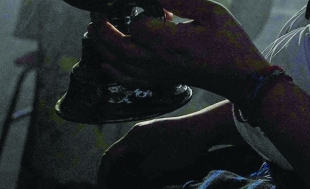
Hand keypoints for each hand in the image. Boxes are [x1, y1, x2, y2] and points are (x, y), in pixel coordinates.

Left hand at [89, 0, 269, 101]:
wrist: (240, 77)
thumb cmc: (230, 42)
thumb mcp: (213, 12)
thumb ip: (182, 0)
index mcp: (172, 42)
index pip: (138, 27)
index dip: (137, 13)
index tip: (147, 4)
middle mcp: (160, 60)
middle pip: (119, 47)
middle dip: (103, 30)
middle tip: (95, 14)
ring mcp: (158, 74)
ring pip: (119, 64)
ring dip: (103, 48)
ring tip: (93, 32)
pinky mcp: (161, 81)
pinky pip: (129, 80)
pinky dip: (113, 71)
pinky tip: (107, 63)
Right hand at [97, 114, 214, 188]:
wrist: (206, 127)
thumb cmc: (183, 144)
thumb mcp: (160, 164)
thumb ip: (142, 173)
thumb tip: (133, 180)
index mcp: (134, 137)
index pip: (109, 156)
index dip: (104, 174)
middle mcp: (137, 132)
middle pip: (117, 155)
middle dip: (113, 173)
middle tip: (116, 188)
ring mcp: (147, 132)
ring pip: (129, 154)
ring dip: (126, 169)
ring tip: (128, 184)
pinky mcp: (156, 136)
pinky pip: (139, 152)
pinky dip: (136, 164)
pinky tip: (142, 175)